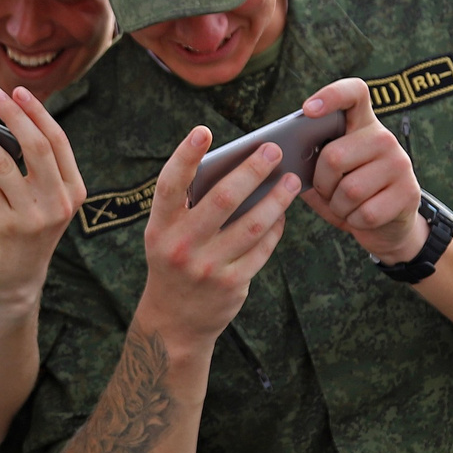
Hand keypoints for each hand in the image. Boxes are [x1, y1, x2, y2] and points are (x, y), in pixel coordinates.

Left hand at [0, 90, 84, 308]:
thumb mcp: (45, 202)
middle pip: (35, 145)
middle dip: (12, 113)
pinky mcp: (4, 226)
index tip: (17, 91)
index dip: (36, 112)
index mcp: (73, 191)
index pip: (57, 141)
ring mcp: (33, 216)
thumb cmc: (26, 233)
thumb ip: (40, 169)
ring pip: (3, 161)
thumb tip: (12, 118)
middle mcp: (59, 203)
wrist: (15, 282)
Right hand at [135, 126, 294, 350]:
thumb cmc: (173, 263)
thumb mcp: (166, 236)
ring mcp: (207, 268)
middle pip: (222, 199)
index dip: (185, 156)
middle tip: (273, 150)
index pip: (170, 185)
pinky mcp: (232, 285)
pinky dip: (276, 228)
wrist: (174, 323)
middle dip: (252, 170)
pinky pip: (262, 249)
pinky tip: (283, 213)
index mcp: (160, 228)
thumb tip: (236, 169)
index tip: (203, 130)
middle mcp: (181, 246)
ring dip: (276, 198)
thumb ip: (188, 207)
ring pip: (252, 224)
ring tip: (292, 180)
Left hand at [297, 78, 425, 262]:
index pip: (354, 93)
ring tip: (346, 205)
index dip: (331, 95)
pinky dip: (355, 221)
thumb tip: (283, 157)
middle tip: (329, 191)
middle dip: (322, 183)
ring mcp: (400, 164)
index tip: (308, 110)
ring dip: (338, 207)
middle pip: (334, 156)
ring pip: (349, 190)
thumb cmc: (349, 194)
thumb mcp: (329, 174)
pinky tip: (362, 216)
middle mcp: (384, 138)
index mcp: (362, 124)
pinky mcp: (409, 192)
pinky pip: (366, 213)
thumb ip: (310, 160)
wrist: (386, 226)